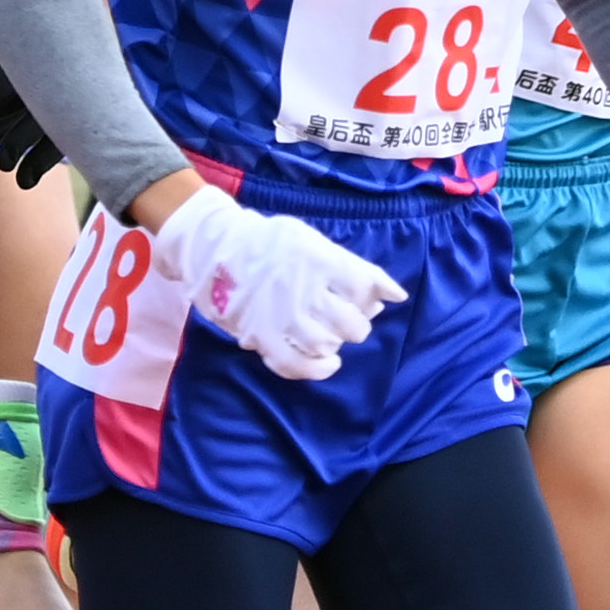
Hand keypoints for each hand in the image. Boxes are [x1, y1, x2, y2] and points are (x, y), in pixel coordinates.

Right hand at [147, 186, 405, 380]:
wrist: (215, 246)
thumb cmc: (269, 243)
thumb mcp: (312, 241)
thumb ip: (351, 265)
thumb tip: (394, 295)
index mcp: (318, 259)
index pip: (364, 286)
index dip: (373, 295)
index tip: (370, 297)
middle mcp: (304, 289)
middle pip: (352, 323)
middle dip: (357, 323)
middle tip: (346, 316)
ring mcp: (282, 315)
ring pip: (328, 345)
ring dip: (337, 343)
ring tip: (331, 334)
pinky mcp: (263, 336)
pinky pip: (298, 365)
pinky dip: (317, 369)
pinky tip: (327, 363)